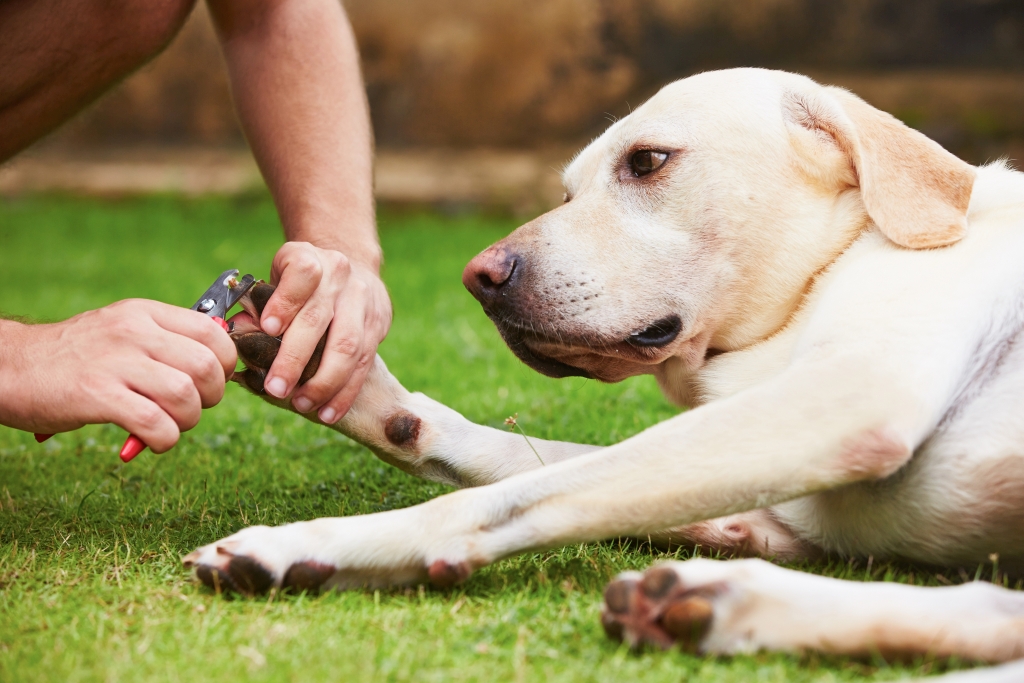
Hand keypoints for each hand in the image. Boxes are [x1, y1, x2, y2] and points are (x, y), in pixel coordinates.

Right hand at [0, 300, 236, 451]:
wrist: (11, 366)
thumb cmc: (77, 357)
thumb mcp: (123, 331)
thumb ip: (167, 341)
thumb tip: (219, 364)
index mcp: (144, 313)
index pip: (213, 331)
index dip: (224, 363)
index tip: (211, 381)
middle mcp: (133, 331)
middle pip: (206, 366)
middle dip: (211, 396)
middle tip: (190, 408)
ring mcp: (114, 362)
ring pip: (185, 395)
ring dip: (187, 420)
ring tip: (169, 425)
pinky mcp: (96, 395)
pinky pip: (156, 422)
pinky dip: (165, 439)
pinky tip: (152, 440)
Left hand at [258, 241, 391, 422]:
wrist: (351, 266)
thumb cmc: (302, 281)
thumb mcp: (278, 277)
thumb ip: (260, 304)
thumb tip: (239, 331)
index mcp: (310, 258)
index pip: (302, 275)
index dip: (285, 302)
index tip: (268, 328)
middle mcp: (340, 277)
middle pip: (320, 318)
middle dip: (296, 358)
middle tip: (276, 388)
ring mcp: (363, 301)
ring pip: (348, 346)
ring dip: (324, 382)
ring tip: (302, 404)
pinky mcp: (378, 325)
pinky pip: (363, 364)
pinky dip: (345, 392)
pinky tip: (328, 411)